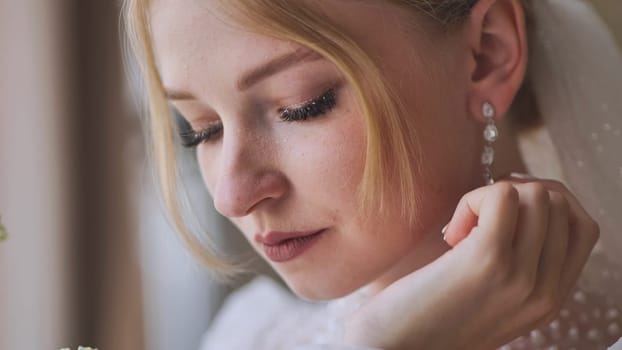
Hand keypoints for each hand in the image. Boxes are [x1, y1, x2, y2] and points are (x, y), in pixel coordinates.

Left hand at [343, 176, 598, 349]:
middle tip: (475, 220)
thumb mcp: (492, 298)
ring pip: (536, 193)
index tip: (506, 206)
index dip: (548, 202)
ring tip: (462, 230)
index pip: (584, 227)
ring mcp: (522, 276)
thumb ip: (521, 266)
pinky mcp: (488, 259)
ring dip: (491, 196)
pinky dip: (473, 199)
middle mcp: (546, 292)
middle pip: (560, 202)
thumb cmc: (430, 316)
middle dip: (515, 193)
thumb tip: (520, 200)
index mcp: (552, 300)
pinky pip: (502, 195)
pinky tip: (451, 233)